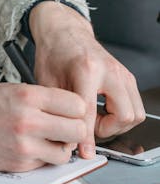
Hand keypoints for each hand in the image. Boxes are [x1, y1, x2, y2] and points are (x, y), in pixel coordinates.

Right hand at [0, 79, 86, 171]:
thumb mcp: (9, 89)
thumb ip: (38, 98)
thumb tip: (65, 108)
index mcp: (28, 96)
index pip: (76, 104)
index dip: (76, 108)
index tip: (71, 111)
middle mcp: (29, 120)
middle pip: (77, 129)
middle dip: (74, 129)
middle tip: (65, 127)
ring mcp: (25, 145)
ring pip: (65, 153)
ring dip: (61, 147)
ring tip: (48, 140)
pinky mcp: (19, 164)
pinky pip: (46, 164)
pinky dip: (44, 158)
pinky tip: (32, 148)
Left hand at [30, 1, 144, 157]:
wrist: (64, 31)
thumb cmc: (54, 53)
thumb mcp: (47, 82)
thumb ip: (57, 110)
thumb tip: (65, 141)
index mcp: (87, 69)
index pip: (90, 112)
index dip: (86, 136)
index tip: (84, 152)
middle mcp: (110, 70)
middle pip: (124, 115)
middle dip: (107, 129)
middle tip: (87, 126)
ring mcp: (122, 72)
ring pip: (136, 113)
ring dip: (117, 124)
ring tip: (94, 119)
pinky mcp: (127, 77)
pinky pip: (135, 106)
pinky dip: (121, 115)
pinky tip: (102, 111)